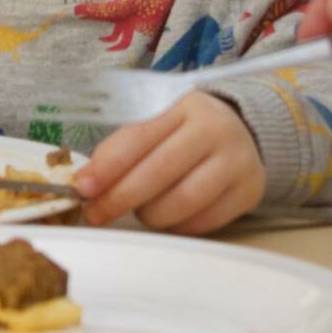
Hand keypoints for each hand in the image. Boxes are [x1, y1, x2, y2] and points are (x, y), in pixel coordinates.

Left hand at [72, 93, 263, 234]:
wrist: (244, 131)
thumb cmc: (185, 130)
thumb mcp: (157, 123)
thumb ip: (124, 147)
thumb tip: (87, 181)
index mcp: (185, 107)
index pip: (139, 138)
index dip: (107, 166)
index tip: (82, 188)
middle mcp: (215, 131)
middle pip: (160, 171)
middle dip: (120, 197)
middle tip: (96, 213)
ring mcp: (237, 163)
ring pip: (184, 202)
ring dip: (150, 213)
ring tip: (140, 210)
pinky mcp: (249, 192)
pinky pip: (204, 221)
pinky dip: (177, 225)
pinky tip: (167, 217)